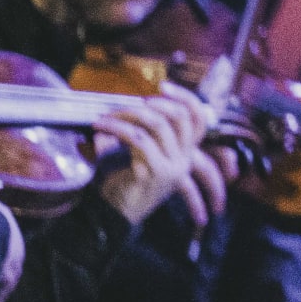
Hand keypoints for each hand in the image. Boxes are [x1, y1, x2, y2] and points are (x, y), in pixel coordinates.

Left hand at [92, 87, 227, 228]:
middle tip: (122, 106)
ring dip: (126, 116)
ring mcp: (171, 166)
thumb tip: (121, 110)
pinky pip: (137, 139)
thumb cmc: (124, 183)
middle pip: (177, 117)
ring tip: (105, 118)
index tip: (162, 85)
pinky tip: (101, 129)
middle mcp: (184, 160)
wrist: (114, 216)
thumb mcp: (137, 154)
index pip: (198, 118)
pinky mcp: (154, 172)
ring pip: (156, 125)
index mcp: (185, 154)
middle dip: (148, 105)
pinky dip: (117, 129)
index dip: (184, 97)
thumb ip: (137, 132)